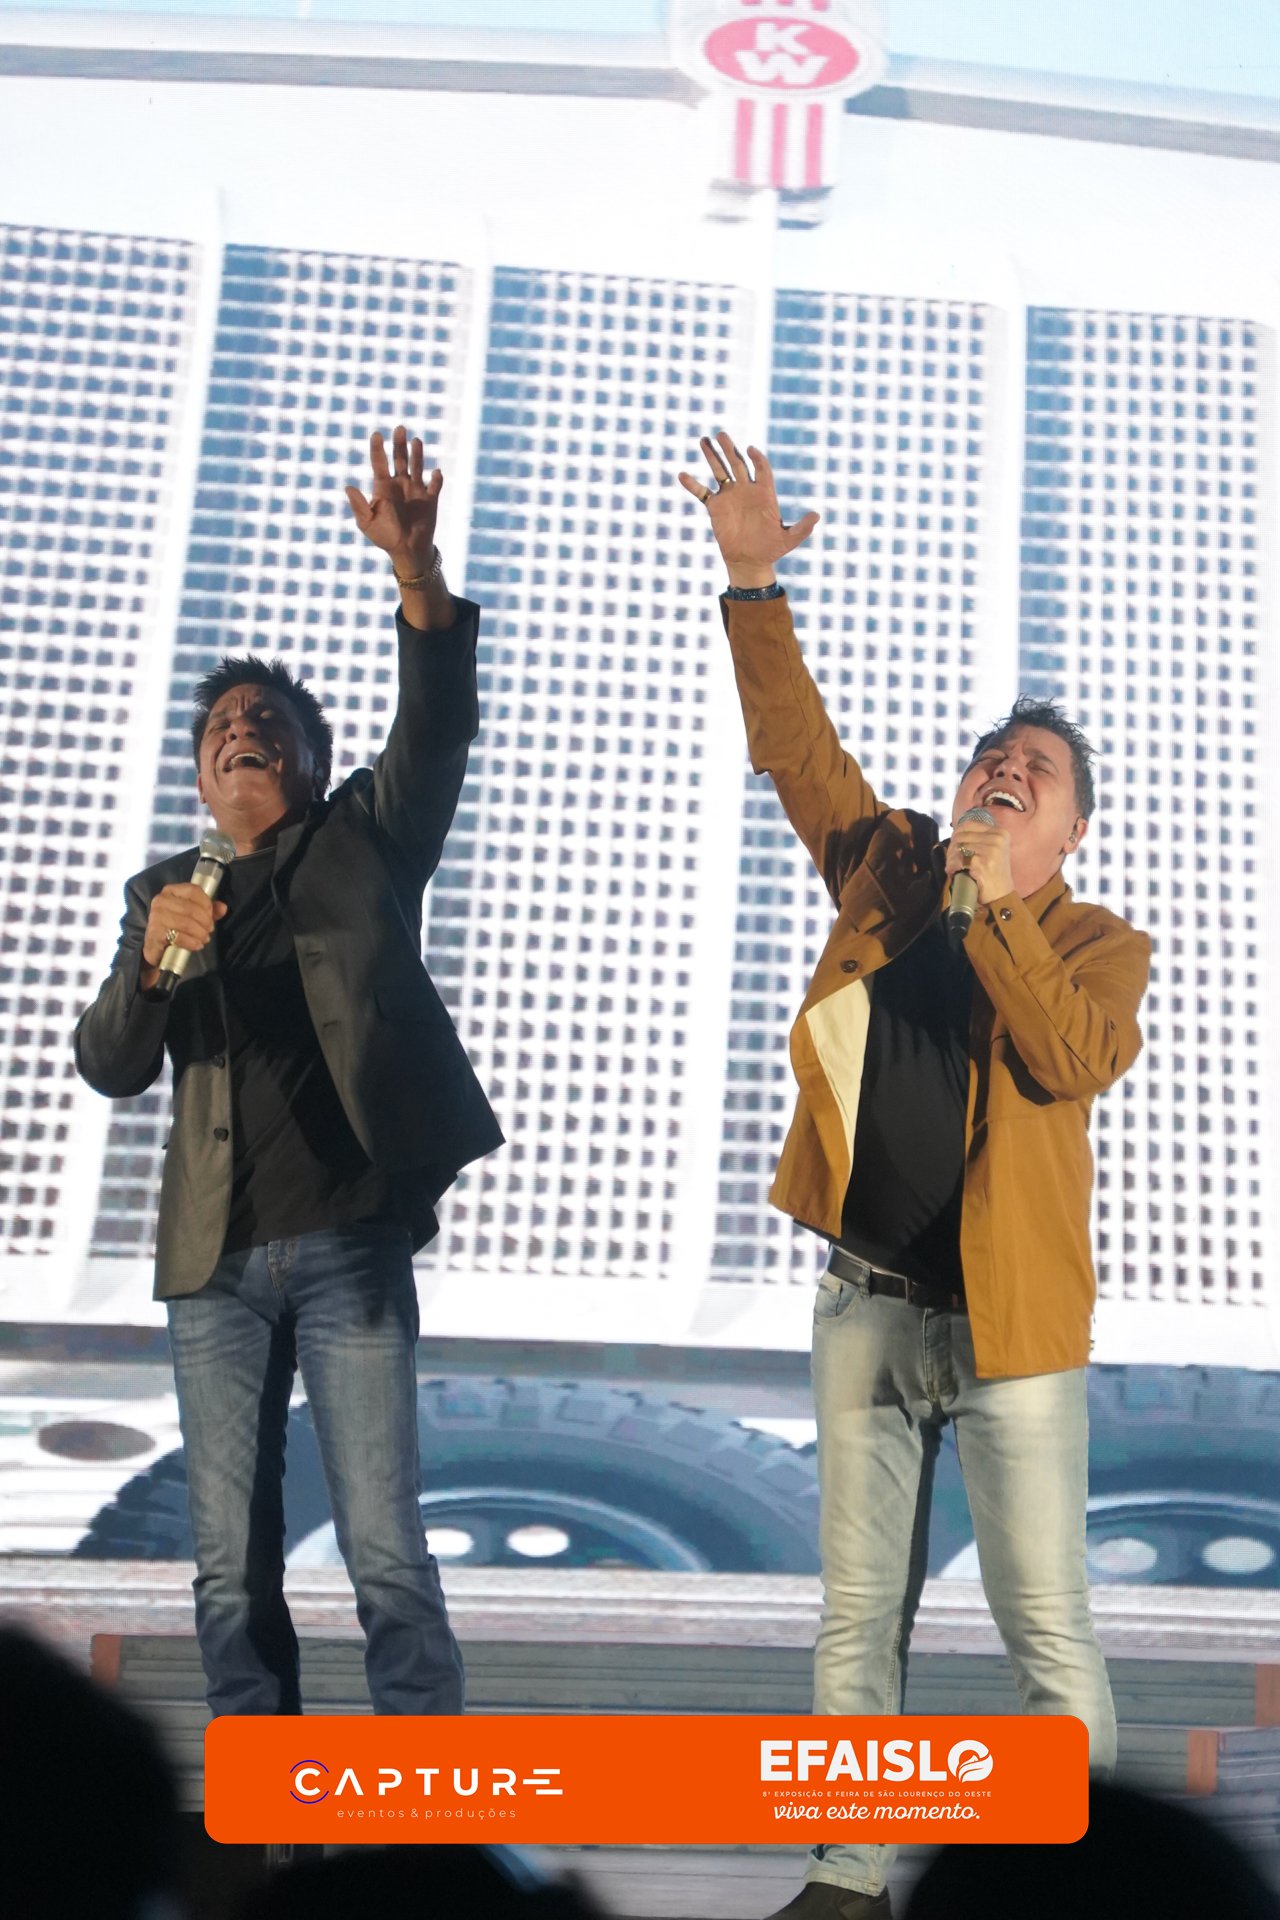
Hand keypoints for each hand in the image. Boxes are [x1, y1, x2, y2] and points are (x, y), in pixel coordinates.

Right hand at [142, 883, 227, 973]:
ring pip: (186, 923)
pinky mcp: (155, 933)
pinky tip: (197, 945)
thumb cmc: (176, 926)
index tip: (211, 914)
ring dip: (200, 933)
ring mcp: (156, 917)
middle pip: (191, 908)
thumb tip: (223, 907)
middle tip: (209, 930)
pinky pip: (179, 937)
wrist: (156, 947)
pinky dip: (192, 942)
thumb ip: (209, 910)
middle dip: (205, 921)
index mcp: (171, 891)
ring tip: (204, 938)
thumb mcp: (194, 916)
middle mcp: (161, 900)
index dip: (206, 903)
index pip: (193, 890)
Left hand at [345, 427, 441, 575]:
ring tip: (415, 441)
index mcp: (383, 486)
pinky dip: (436, 479)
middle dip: (399, 443)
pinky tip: (435, 473)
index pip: (379, 462)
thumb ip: (359, 505)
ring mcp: (416, 490)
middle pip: (399, 458)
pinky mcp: (430, 499)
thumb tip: (348, 487)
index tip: (376, 435)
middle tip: (399, 428)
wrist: (407, 551)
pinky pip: (435, 485)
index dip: (377, 448)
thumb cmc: (384, 536)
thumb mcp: (367, 523)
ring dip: (416, 454)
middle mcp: (400, 483)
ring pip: (417, 466)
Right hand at [677, 433, 818, 585]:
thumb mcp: (789, 539)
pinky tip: (682, 475)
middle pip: (737, 463)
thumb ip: (802, 528)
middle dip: (729, 448)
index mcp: (764, 493)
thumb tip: (817, 516)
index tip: (751, 451)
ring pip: (719, 471)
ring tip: (704, 440)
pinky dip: (692, 485)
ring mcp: (730, 497)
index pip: (761, 468)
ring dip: (712, 456)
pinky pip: (702, 493)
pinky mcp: (716, 508)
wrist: (750, 562)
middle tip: (721, 434)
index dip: (757, 458)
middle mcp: (746, 490)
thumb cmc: (771, 550)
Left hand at [944, 823, 1014, 907]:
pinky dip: (952, 867)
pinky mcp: (982, 863)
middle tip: (950, 859)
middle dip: (952, 848)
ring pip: (959, 847)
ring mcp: (991, 851)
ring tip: (951, 866)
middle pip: (962, 836)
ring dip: (950, 858)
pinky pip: (959, 861)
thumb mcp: (994, 850)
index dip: (957, 834)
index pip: (969, 824)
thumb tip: (956, 832)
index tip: (953, 845)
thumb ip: (980, 838)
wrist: (1002, 894)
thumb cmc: (995, 873)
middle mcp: (997, 839)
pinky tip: (953, 872)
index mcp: (1000, 833)